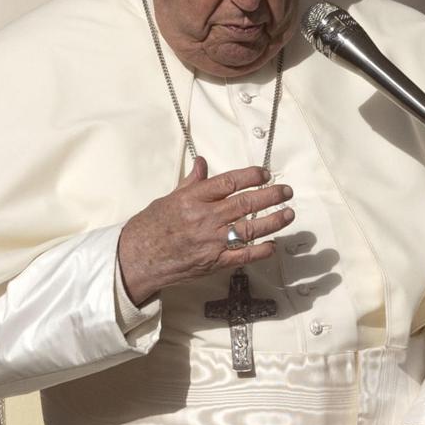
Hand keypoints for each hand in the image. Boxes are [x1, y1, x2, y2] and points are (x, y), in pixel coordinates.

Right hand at [117, 158, 294, 304]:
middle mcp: (205, 218)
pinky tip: (272, 245)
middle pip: (246, 203)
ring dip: (273, 221)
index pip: (229, 182)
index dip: (251, 176)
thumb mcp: (169, 198)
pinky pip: (243, 256)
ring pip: (250, 229)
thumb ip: (192, 183)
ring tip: (288, 214)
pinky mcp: (213, 262)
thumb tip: (202, 163)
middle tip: (286, 191)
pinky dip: (260, 251)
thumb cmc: (150, 227)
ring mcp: (210, 241)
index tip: (265, 174)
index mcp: (193, 198)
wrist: (137, 258)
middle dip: (271, 196)